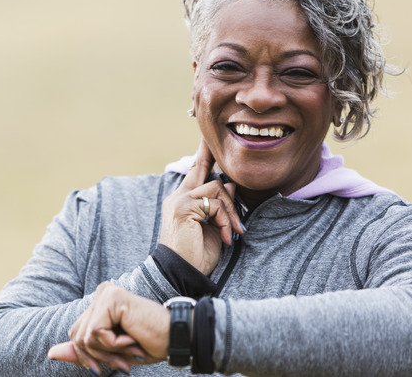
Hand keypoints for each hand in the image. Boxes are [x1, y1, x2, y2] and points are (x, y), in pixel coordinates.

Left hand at [47, 283, 168, 374]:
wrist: (176, 337)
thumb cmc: (149, 343)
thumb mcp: (110, 352)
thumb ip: (82, 351)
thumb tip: (50, 353)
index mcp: (100, 303)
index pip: (76, 334)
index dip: (90, 356)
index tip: (116, 364)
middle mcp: (101, 293)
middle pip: (76, 336)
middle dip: (98, 357)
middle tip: (125, 362)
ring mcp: (105, 293)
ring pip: (84, 337)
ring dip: (108, 353)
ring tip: (130, 349)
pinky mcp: (111, 299)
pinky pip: (95, 333)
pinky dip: (113, 345)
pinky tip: (131, 338)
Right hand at [160, 139, 244, 274]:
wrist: (182, 273)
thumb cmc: (197, 254)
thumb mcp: (212, 227)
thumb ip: (218, 205)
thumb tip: (229, 184)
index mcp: (182, 200)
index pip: (195, 171)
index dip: (203, 153)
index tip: (207, 137)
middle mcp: (178, 196)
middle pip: (204, 170)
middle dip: (214, 162)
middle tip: (222, 173)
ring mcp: (179, 201)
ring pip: (216, 188)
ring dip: (230, 211)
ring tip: (233, 232)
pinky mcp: (184, 208)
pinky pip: (215, 204)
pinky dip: (225, 220)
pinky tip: (226, 237)